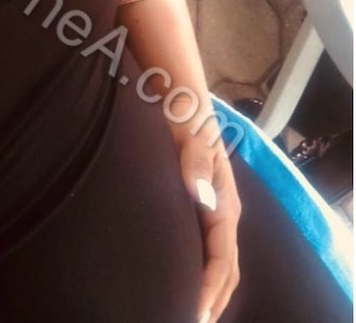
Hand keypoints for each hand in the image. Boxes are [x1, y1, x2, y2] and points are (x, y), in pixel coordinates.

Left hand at [169, 117, 241, 322]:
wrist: (179, 101)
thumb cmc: (183, 121)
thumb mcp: (188, 137)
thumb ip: (193, 165)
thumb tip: (202, 200)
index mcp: (224, 204)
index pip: (222, 260)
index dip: (209, 291)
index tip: (194, 315)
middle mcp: (222, 213)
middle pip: (225, 269)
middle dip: (212, 300)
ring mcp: (211, 211)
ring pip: (216, 261)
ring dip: (208, 290)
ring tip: (189, 314)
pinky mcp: (198, 206)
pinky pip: (204, 248)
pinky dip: (199, 273)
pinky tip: (182, 281)